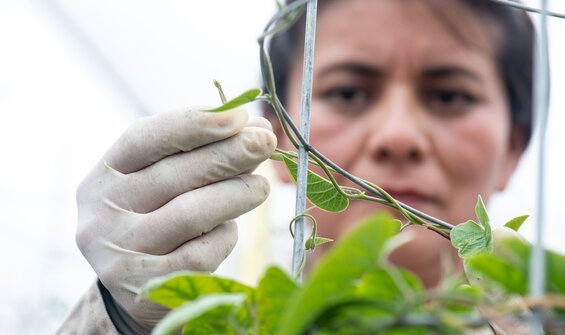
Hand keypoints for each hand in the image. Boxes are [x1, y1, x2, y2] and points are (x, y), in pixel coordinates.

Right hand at [75, 107, 275, 330]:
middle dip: (228, 154)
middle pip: (174, 174)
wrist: (131, 287)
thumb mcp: (163, 181)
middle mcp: (103, 210)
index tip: (239, 115)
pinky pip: (199, 254)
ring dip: (236, 194)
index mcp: (105, 174)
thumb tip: (258, 129)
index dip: (194, 123)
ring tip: (262, 187)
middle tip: (266, 142)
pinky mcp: (144, 286)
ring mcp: (120, 251)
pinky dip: (223, 236)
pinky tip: (229, 228)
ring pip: (191, 213)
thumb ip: (201, 153)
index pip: (145, 138)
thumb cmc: (155, 217)